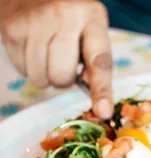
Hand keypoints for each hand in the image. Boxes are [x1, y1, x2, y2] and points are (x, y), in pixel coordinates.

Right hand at [0, 0, 113, 118]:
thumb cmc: (69, 19)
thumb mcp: (90, 32)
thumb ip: (95, 63)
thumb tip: (95, 97)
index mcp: (93, 18)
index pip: (99, 61)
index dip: (102, 90)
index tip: (103, 112)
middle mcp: (65, 16)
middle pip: (62, 77)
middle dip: (63, 78)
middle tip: (61, 61)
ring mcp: (35, 21)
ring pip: (40, 79)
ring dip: (45, 75)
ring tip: (47, 53)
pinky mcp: (12, 28)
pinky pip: (22, 72)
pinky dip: (29, 67)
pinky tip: (33, 48)